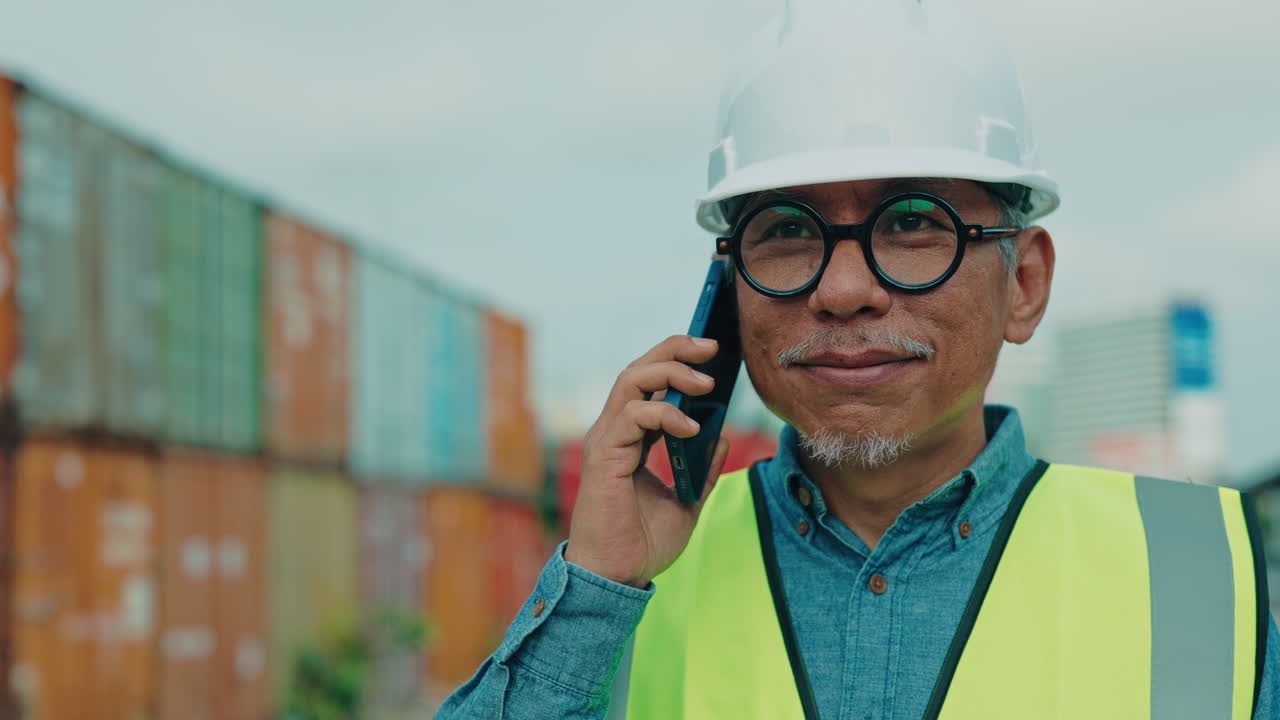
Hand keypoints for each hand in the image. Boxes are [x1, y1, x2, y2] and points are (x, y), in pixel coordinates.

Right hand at [564, 335, 731, 588]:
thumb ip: (702, 469)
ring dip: (673, 373)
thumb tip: (722, 437)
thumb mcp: (686, 501)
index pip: (649, 382)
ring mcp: (607, 439)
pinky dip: (665, 413)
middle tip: (711, 346)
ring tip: (707, 383)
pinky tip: (692, 427)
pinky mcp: (604, 454)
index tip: (711, 352)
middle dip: (675, 350)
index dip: (677, 360)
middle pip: (639, 369)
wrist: (617, 577)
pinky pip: (633, 415)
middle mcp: (614, 430)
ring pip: (633, 380)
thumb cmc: (642, 543)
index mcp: (630, 437)